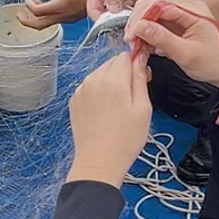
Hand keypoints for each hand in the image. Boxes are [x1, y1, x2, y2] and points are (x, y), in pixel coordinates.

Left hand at [19, 0, 88, 29]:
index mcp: (60, 6)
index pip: (38, 11)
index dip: (29, 6)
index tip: (26, 0)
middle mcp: (61, 16)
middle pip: (39, 25)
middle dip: (26, 21)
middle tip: (19, 15)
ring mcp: (65, 19)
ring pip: (45, 24)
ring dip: (36, 17)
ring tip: (33, 5)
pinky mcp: (68, 19)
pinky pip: (53, 20)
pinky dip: (46, 15)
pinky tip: (49, 3)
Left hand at [68, 51, 152, 185]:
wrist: (99, 162)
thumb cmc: (124, 141)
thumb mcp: (143, 108)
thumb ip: (141, 79)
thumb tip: (140, 59)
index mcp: (112, 81)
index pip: (126, 56)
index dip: (137, 65)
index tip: (142, 77)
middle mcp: (93, 81)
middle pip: (112, 63)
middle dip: (124, 74)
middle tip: (132, 97)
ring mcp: (81, 90)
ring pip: (101, 74)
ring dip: (111, 83)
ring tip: (118, 108)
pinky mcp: (75, 100)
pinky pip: (90, 86)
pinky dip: (99, 93)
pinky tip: (106, 111)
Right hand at [85, 0, 158, 18]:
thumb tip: (112, 11)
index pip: (93, 11)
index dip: (100, 19)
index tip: (110, 24)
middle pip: (106, 18)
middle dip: (114, 23)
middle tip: (124, 24)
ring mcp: (119, 3)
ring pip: (119, 19)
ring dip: (126, 22)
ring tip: (133, 20)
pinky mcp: (131, 5)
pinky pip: (131, 17)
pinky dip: (135, 18)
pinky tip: (140, 16)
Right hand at [126, 0, 218, 91]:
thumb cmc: (216, 63)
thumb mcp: (186, 53)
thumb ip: (161, 38)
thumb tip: (139, 27)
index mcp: (192, 10)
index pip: (156, 4)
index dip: (139, 18)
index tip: (131, 35)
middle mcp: (188, 8)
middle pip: (152, 7)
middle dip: (139, 24)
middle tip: (132, 42)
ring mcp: (184, 16)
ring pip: (154, 17)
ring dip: (143, 31)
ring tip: (138, 47)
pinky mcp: (180, 25)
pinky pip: (159, 25)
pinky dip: (151, 36)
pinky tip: (148, 47)